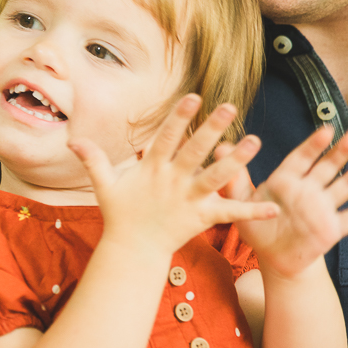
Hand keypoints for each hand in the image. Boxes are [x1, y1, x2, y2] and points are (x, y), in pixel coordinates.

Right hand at [68, 94, 277, 259]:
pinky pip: (230, 214)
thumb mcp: (105, 185)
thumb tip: (72, 140)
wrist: (132, 251)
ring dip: (236, 160)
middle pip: (195, 151)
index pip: (166, 137)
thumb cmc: (120, 214)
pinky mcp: (203, 218)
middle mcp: (173, 181)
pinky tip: (274, 208)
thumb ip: (93, 160)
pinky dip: (252, 212)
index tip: (193, 96)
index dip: (179, 117)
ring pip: (216, 177)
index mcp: (152, 169)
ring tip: (256, 142)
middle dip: (212, 128)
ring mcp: (189, 200)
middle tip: (231, 107)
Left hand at [237, 126, 347, 280]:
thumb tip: (221, 147)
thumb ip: (233, 179)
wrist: (274, 257)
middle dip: (341, 151)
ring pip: (344, 186)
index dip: (314, 145)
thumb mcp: (242, 203)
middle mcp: (309, 189)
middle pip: (327, 167)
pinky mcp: (333, 228)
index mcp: (287, 180)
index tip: (326, 130)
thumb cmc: (257, 226)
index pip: (302, 158)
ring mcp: (323, 208)